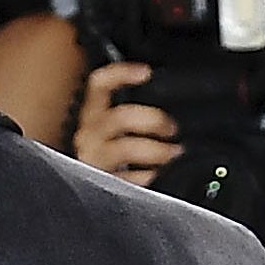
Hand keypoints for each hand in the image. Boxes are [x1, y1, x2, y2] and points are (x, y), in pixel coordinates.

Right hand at [72, 62, 178, 182]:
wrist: (96, 192)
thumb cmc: (112, 153)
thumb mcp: (118, 126)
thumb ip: (135, 111)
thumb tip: (166, 100)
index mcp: (94, 114)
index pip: (99, 85)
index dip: (120, 74)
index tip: (146, 72)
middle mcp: (90, 134)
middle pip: (120, 117)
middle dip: (154, 120)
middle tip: (172, 128)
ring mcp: (96, 159)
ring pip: (127, 149)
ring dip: (157, 150)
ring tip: (173, 154)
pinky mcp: (103, 183)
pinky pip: (130, 179)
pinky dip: (149, 177)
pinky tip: (158, 175)